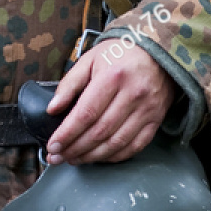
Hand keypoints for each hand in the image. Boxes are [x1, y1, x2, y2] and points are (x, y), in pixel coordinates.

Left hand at [45, 43, 175, 165]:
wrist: (158, 52)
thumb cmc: (120, 54)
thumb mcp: (90, 59)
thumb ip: (70, 84)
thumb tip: (53, 109)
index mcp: (113, 77)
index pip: (86, 113)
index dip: (67, 133)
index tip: (53, 145)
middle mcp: (132, 95)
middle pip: (100, 132)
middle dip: (75, 148)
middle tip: (58, 157)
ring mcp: (147, 110)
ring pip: (116, 143)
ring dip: (92, 156)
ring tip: (74, 159)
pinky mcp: (155, 120)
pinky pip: (134, 146)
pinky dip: (114, 156)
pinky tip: (98, 157)